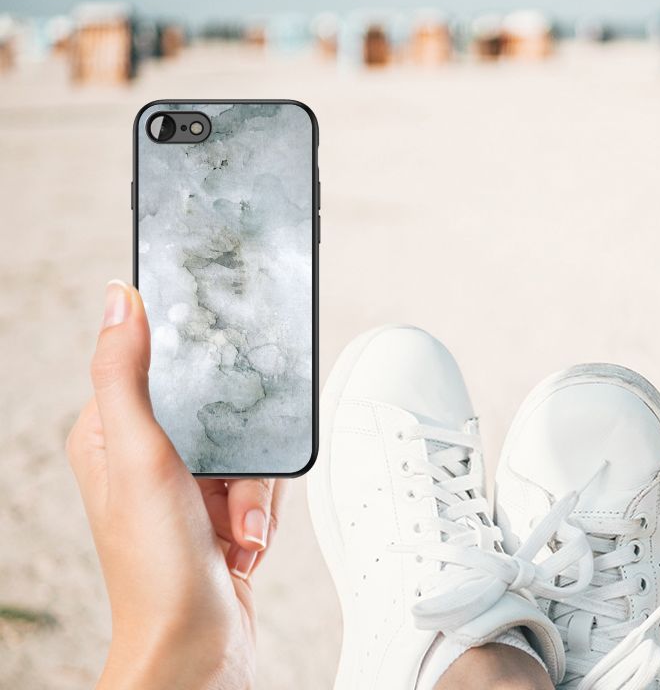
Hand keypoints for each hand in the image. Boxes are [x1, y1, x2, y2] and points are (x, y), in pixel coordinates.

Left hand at [66, 280, 285, 688]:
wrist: (196, 647)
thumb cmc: (156, 567)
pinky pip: (261, 484)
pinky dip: (262, 513)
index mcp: (110, 434)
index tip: (223, 380)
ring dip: (254, 492)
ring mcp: (185, 486)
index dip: (197, 371)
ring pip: (248, 447)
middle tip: (229, 490)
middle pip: (220, 408)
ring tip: (238, 528)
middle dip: (241, 454)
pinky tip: (244, 542)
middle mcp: (147, 457)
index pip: (158, 366)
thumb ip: (125, 374)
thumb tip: (119, 298)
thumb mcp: (140, 456)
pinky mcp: (218, 511)